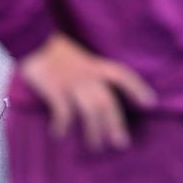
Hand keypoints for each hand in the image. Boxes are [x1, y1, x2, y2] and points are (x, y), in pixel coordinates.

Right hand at [20, 33, 156, 149]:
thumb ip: (87, 72)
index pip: (122, 75)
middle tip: (121, 144)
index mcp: (94, 64)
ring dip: (94, 131)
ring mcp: (71, 82)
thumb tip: (96, 95)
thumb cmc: (53, 49)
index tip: (150, 103)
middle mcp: (87, 74)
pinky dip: (62, 125)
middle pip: (107, 101)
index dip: (137, 88)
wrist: (33, 36)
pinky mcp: (54, 88)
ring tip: (95, 146)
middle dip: (115, 123)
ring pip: (91, 110)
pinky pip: (63, 111)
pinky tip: (59, 134)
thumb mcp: (77, 56)